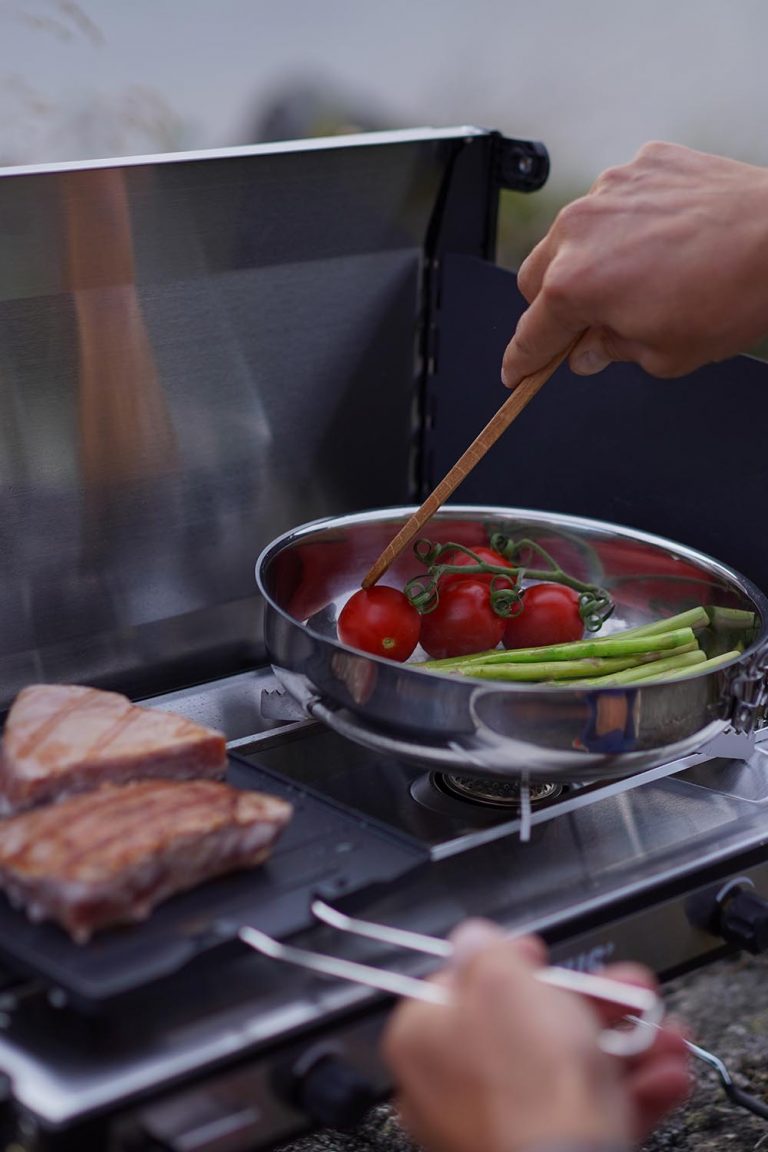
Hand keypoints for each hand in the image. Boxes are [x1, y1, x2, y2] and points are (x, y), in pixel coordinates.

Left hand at [381, 923, 689, 1151]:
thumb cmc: (525, 1082)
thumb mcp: (502, 981)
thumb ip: (486, 949)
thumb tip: (474, 938)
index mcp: (426, 1036)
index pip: (463, 983)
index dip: (511, 963)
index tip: (544, 956)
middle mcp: (453, 1084)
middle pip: (529, 1023)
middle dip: (595, 1003)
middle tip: (629, 990)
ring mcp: (499, 1122)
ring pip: (569, 1068)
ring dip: (628, 1044)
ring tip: (667, 1036)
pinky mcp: (543, 1151)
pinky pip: (588, 1110)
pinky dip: (631, 1091)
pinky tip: (665, 1076)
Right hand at [501, 142, 767, 387]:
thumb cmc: (732, 296)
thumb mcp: (665, 354)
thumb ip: (612, 351)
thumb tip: (590, 350)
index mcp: (574, 285)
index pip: (531, 333)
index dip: (523, 360)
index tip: (517, 372)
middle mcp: (579, 230)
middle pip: (536, 279)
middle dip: (554, 307)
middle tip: (590, 326)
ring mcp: (609, 190)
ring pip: (572, 235)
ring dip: (588, 261)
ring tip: (640, 278)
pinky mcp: (643, 165)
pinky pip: (615, 201)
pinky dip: (627, 225)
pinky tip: (665, 241)